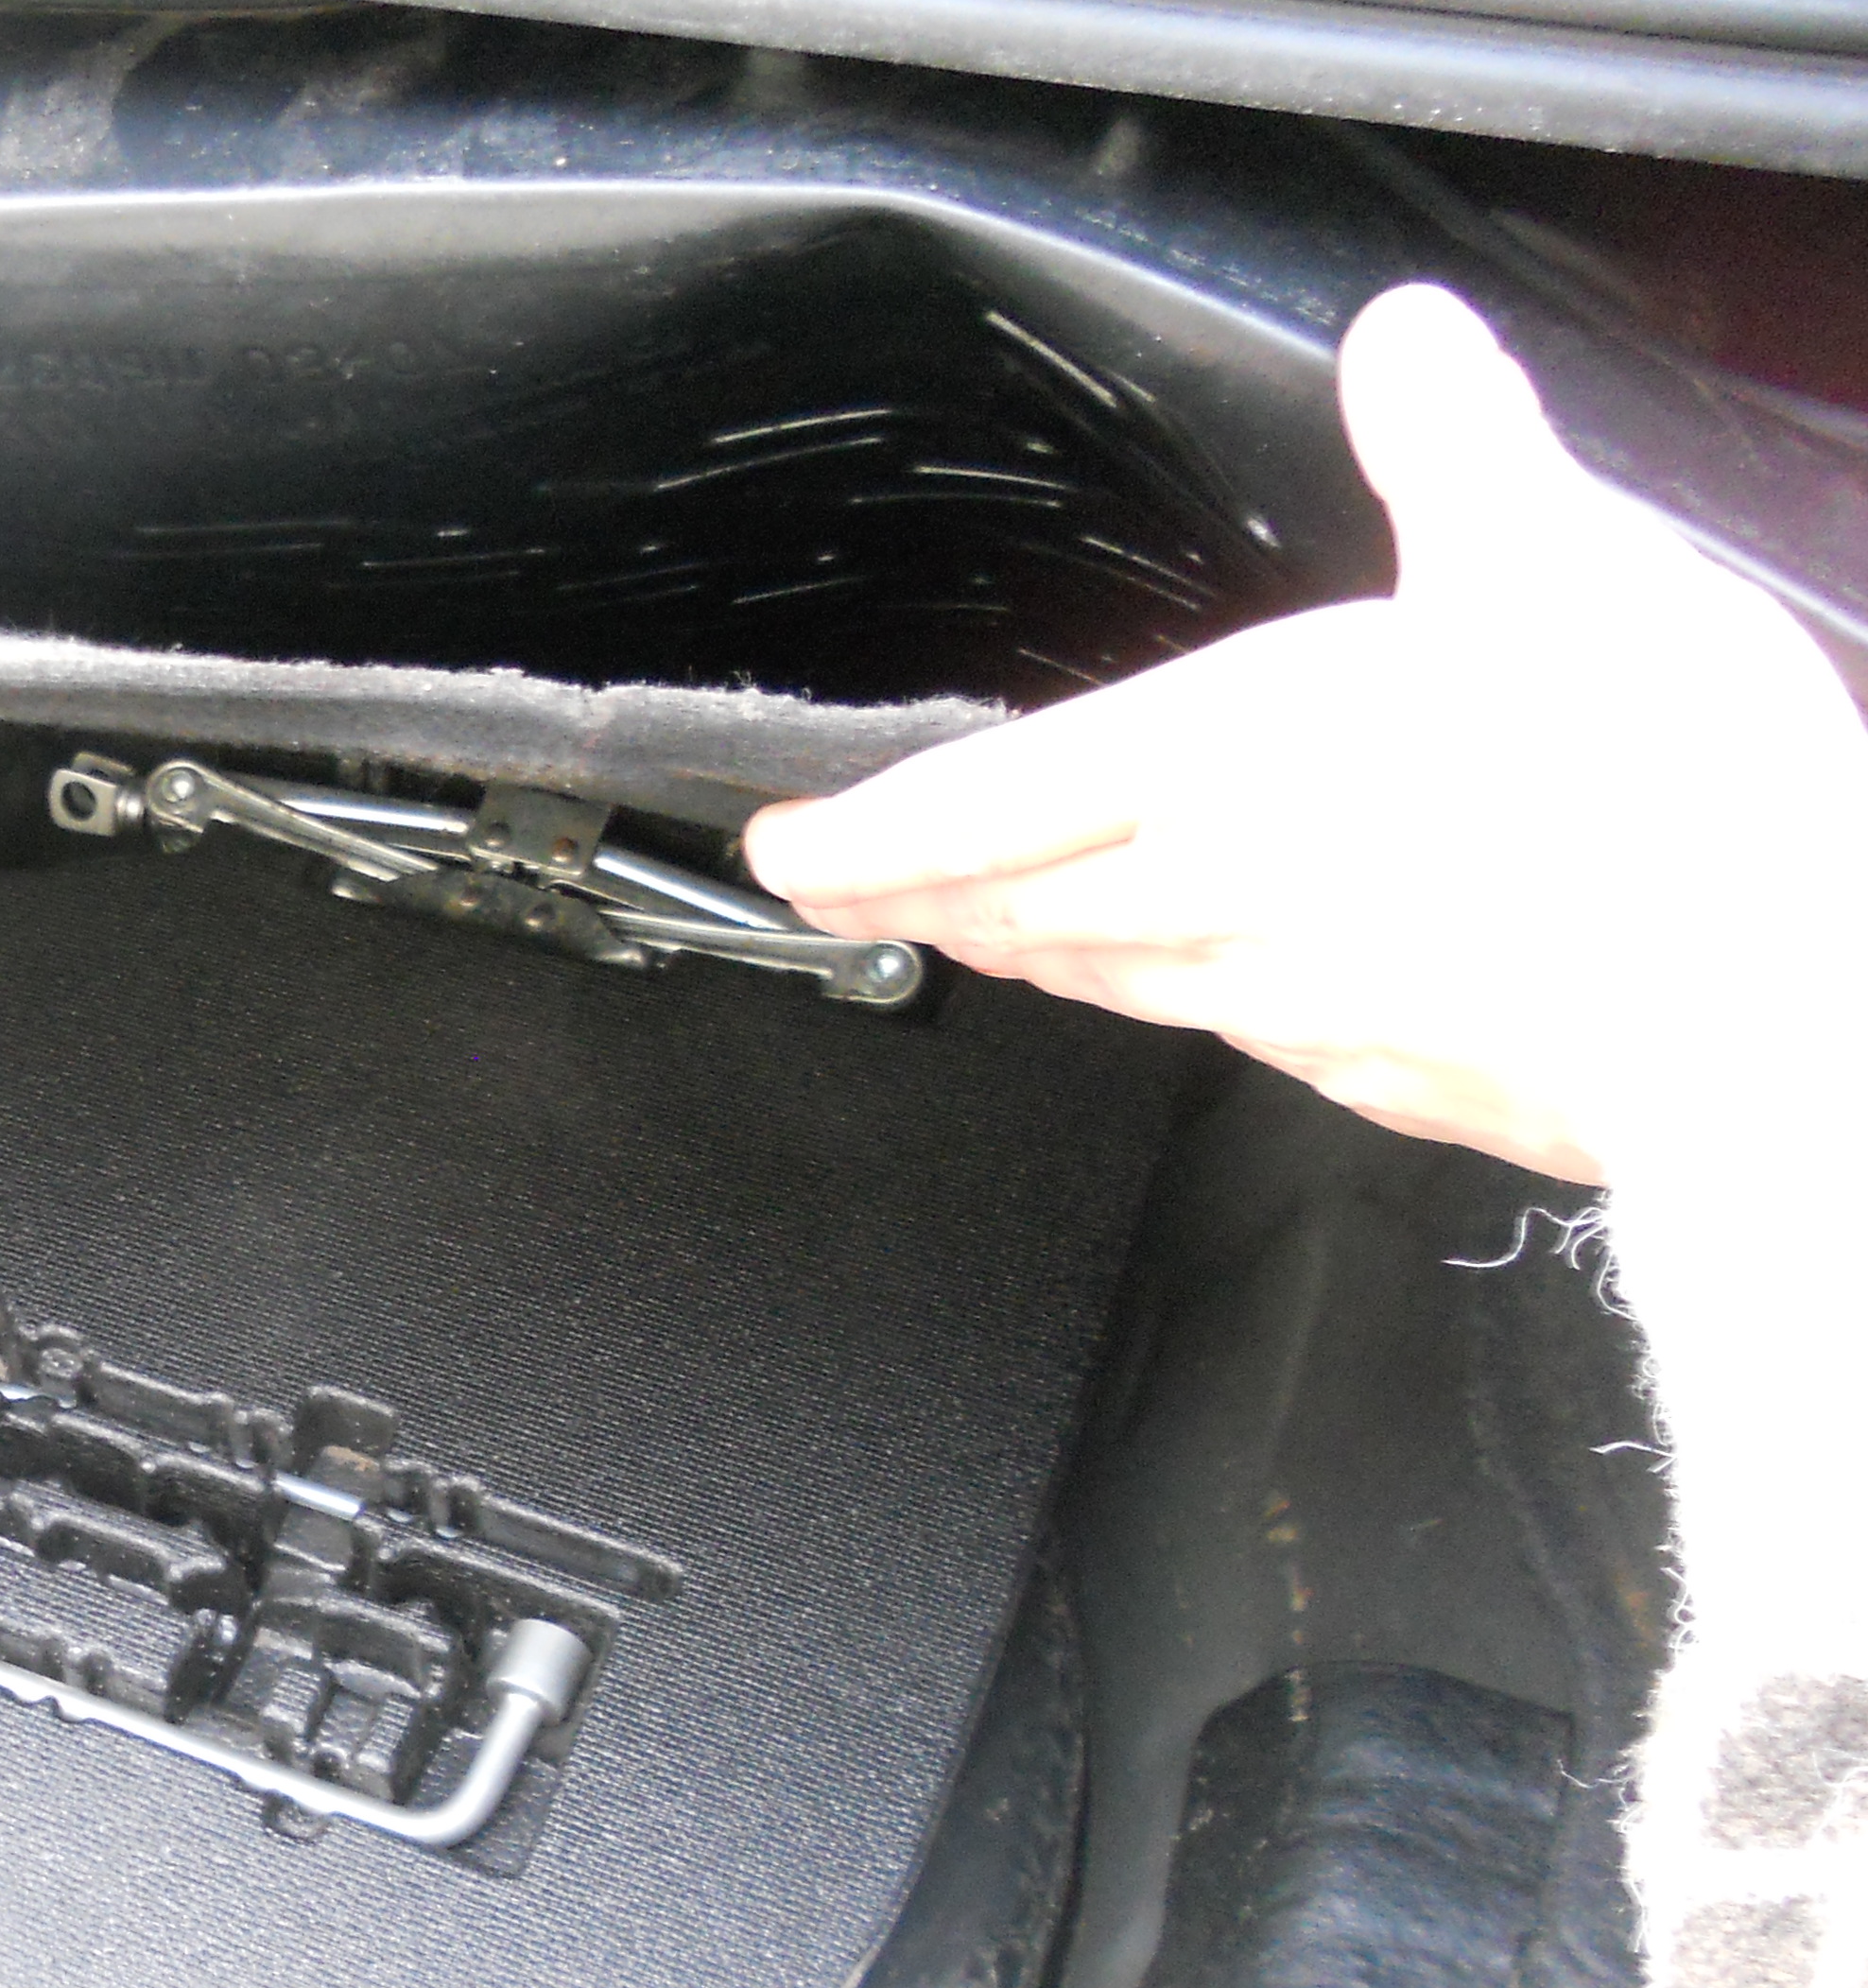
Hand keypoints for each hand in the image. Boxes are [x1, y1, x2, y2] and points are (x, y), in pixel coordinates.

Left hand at [739, 285, 1867, 1185]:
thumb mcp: (1549, 560)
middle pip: (1020, 910)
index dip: (864, 831)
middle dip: (922, 904)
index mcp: (1223, 769)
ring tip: (992, 940)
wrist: (1776, 1010)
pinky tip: (1211, 1004)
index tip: (786, 851)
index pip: (979, 807)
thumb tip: (1403, 346)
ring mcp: (1304, 1003)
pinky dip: (1195, 1009)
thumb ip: (1454, 450)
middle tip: (858, 903)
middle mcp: (1226, 902)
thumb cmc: (1655, 803)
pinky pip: (1249, 1037)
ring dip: (1037, 958)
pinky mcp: (1396, 1074)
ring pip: (1118, 983)